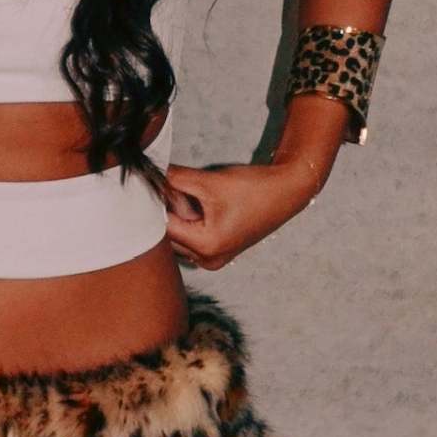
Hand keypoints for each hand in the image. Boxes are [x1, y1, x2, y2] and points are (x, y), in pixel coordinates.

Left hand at [161, 156, 322, 270]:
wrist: (287, 192)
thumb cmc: (254, 188)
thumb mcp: (210, 181)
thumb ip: (175, 179)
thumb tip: (150, 176)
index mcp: (206, 246)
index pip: (164, 227)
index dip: (155, 205)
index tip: (150, 186)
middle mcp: (208, 260)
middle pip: (169, 237)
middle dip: (167, 212)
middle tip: (170, 188)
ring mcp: (213, 260)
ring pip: (179, 239)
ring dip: (177, 218)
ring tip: (188, 197)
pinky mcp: (218, 253)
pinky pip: (191, 241)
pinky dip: (189, 224)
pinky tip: (197, 207)